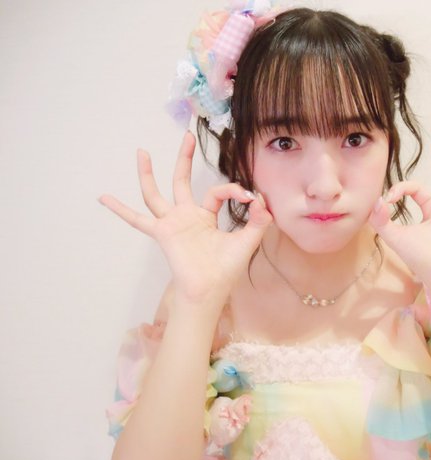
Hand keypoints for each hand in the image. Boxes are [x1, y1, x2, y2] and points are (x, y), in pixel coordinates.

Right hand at [99, 132, 271, 301]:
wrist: (210, 290)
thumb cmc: (226, 270)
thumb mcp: (247, 241)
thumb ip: (257, 221)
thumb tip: (262, 199)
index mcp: (206, 217)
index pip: (217, 192)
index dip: (234, 190)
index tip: (249, 196)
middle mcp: (187, 217)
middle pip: (182, 181)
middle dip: (184, 158)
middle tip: (187, 136)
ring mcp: (172, 223)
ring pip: (155, 194)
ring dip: (148, 173)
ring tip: (142, 152)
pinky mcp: (162, 232)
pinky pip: (137, 220)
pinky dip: (120, 210)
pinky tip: (104, 197)